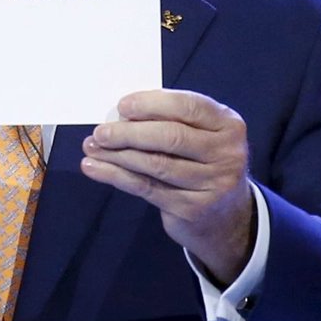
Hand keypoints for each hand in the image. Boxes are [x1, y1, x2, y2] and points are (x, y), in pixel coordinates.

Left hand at [80, 89, 253, 285]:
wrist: (224, 215)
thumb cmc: (201, 160)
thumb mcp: (199, 134)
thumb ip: (170, 120)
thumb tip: (119, 115)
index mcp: (228, 124)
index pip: (188, 107)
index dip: (152, 104)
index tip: (122, 106)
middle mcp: (227, 153)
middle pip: (171, 137)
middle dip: (130, 133)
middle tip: (100, 132)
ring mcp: (213, 184)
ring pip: (156, 164)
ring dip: (117, 155)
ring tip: (91, 148)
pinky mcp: (193, 208)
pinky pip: (147, 187)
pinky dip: (116, 176)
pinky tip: (95, 168)